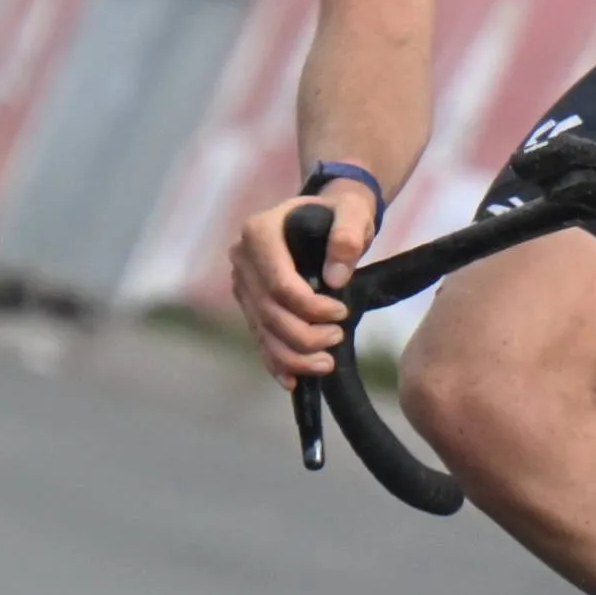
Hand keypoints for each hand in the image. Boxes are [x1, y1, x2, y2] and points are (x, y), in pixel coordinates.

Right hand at [230, 176, 381, 380]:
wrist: (325, 218)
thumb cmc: (339, 214)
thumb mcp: (353, 213)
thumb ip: (348, 236)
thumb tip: (335, 279)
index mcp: (259, 233)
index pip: (279, 284)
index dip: (310, 306)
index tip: (341, 312)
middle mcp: (242, 259)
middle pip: (269, 312)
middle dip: (304, 335)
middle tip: (338, 337)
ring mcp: (242, 284)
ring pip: (263, 331)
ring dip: (293, 356)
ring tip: (326, 363)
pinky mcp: (249, 304)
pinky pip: (259, 338)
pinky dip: (276, 362)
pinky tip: (293, 380)